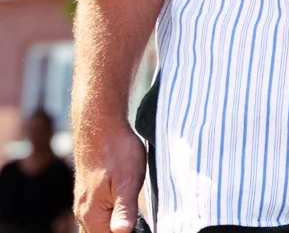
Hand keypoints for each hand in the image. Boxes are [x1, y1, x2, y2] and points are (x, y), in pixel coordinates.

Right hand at [72, 116, 145, 232]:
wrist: (100, 127)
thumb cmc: (116, 152)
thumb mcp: (128, 181)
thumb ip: (125, 210)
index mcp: (92, 215)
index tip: (145, 228)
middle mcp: (84, 213)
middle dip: (123, 232)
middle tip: (142, 221)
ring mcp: (85, 204)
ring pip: (100, 227)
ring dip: (117, 226)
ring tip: (139, 220)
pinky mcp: (90, 196)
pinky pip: (99, 217)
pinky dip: (112, 219)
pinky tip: (127, 213)